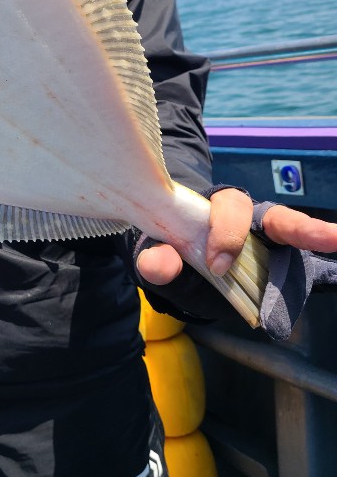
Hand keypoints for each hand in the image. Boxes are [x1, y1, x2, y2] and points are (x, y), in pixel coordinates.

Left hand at [136, 189, 336, 286]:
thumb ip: (158, 259)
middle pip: (273, 215)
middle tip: (326, 238)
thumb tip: (157, 264)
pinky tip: (335, 251)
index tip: (217, 265)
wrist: (181, 268)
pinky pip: (298, 255)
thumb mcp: (160, 258)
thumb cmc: (173, 253)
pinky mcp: (277, 260)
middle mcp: (245, 218)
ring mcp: (264, 240)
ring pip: (291, 230)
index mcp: (213, 209)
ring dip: (315, 235)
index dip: (227, 233)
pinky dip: (318, 256)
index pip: (228, 208)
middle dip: (298, 227)